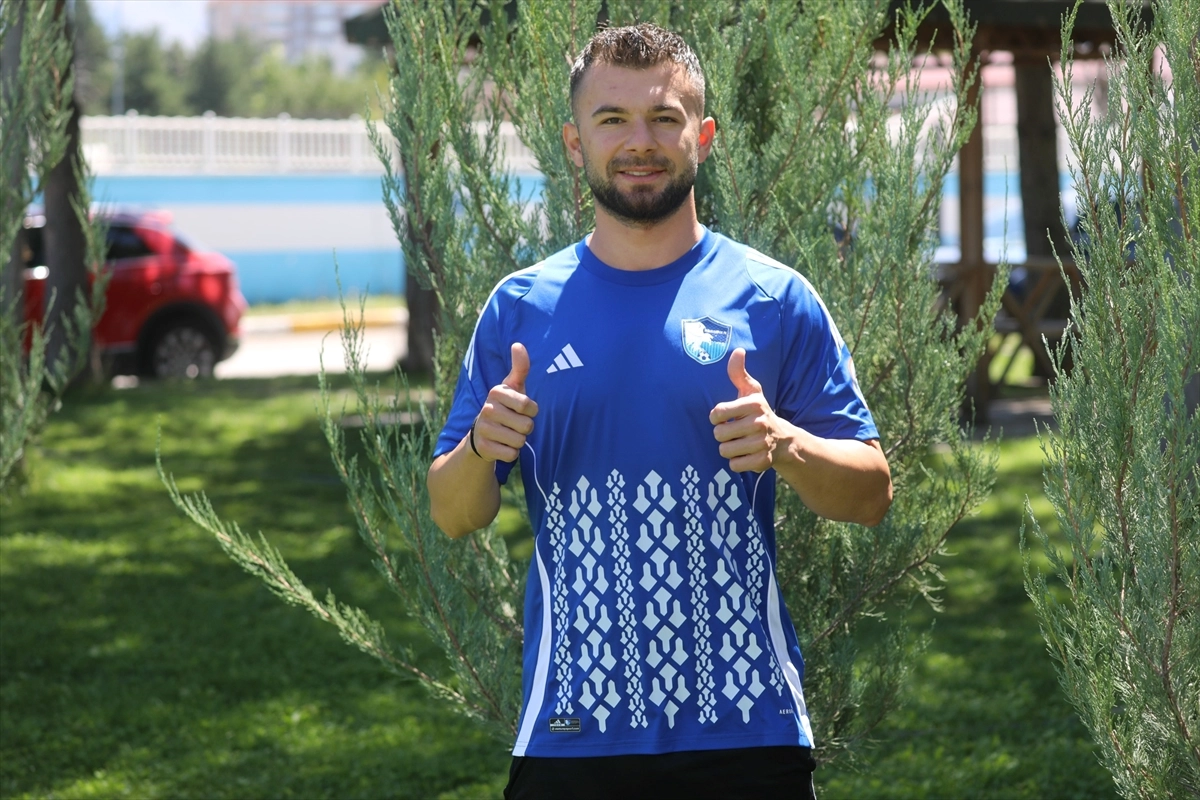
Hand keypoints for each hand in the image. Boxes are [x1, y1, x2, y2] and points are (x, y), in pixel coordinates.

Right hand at [472, 343, 537, 462]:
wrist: (482, 434)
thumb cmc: (506, 407)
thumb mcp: (512, 387)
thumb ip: (520, 367)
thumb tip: (518, 344)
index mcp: (496, 392)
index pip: (529, 406)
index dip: (531, 412)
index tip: (522, 410)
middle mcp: (487, 408)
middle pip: (527, 426)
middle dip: (526, 428)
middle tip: (514, 424)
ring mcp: (483, 428)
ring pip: (520, 441)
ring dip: (519, 441)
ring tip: (508, 434)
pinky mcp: (482, 447)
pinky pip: (511, 454)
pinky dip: (511, 453)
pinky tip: (502, 445)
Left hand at [709, 348, 786, 472]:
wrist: (783, 439)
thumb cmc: (758, 412)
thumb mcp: (751, 391)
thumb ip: (739, 373)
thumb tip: (738, 351)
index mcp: (753, 404)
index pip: (717, 413)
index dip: (716, 417)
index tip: (725, 417)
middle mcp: (759, 423)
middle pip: (718, 434)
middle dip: (722, 434)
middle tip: (734, 432)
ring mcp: (762, 443)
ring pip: (724, 451)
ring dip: (728, 449)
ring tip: (740, 442)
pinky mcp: (762, 461)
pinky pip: (734, 465)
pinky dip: (736, 462)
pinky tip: (745, 454)